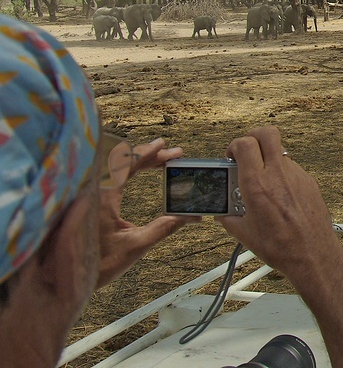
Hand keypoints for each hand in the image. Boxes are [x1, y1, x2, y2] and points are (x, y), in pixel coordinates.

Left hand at [98, 138, 199, 287]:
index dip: (147, 153)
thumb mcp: (136, 246)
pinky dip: (128, 171)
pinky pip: (110, 178)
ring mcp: (90, 197)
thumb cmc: (96, 265)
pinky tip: (138, 172)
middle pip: (124, 163)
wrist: (67, 281)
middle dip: (150, 156)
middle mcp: (94, 193)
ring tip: (160, 160)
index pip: (127, 165)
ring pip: (116, 169)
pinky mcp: (90, 204)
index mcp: (103, 198)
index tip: (164, 146)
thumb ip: (164, 228)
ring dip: (139, 162)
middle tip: (173, 154)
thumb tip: (190, 217)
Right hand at [216, 126, 340, 281]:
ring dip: (268, 159)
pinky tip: (279, 193)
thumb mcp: (244, 234)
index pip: (244, 144)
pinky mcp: (309, 182)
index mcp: (257, 185)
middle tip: (247, 151)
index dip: (235, 145)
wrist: (312, 255)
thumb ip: (229, 218)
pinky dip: (282, 174)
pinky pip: (292, 168)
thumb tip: (222, 213)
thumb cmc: (281, 247)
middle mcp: (278, 175)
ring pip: (280, 152)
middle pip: (267, 133)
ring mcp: (296, 176)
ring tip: (263, 180)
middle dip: (253, 136)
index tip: (232, 156)